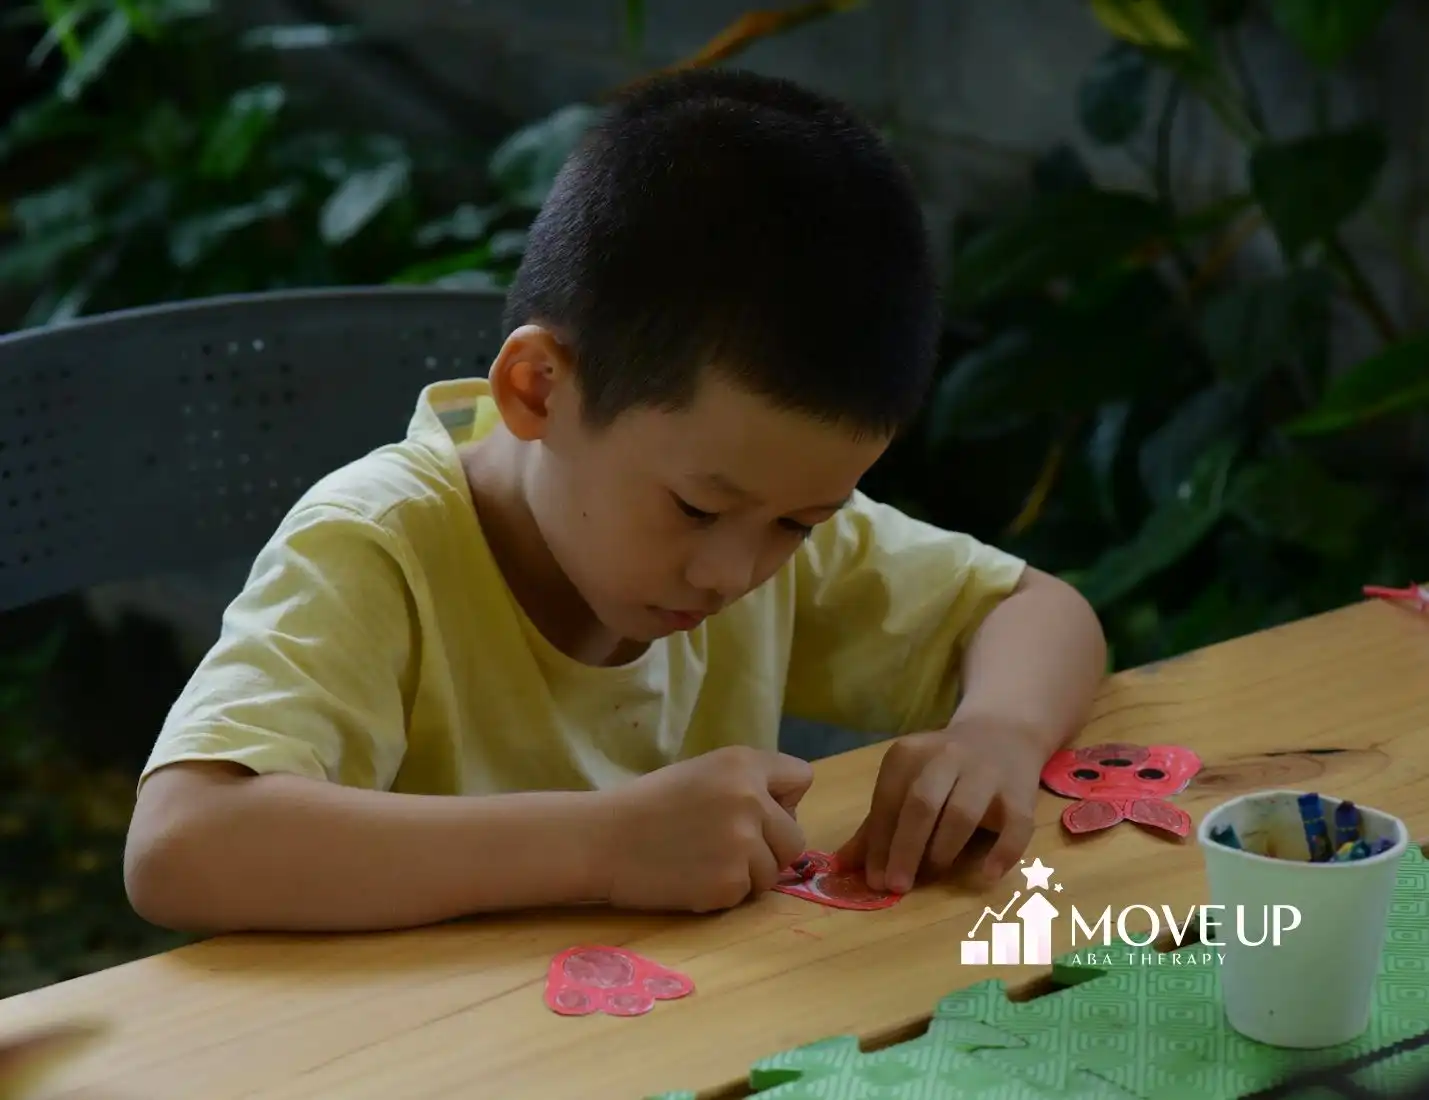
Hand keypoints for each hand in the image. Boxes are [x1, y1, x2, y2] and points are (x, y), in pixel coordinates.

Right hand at [602, 746, 811, 911]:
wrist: (602, 839)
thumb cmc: (649, 804)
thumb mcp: (704, 773)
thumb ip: (749, 784)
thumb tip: (787, 814)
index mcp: (744, 764)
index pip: (801, 779)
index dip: (782, 801)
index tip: (756, 811)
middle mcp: (752, 799)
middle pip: (795, 837)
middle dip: (770, 847)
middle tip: (728, 847)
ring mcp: (743, 843)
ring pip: (772, 871)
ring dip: (746, 874)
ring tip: (702, 861)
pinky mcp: (730, 882)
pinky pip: (746, 894)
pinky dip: (724, 893)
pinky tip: (692, 877)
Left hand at [835, 718, 1044, 893]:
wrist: (1002, 733)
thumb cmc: (943, 769)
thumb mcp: (906, 783)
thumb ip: (876, 824)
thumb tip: (841, 866)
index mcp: (908, 755)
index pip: (888, 802)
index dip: (878, 844)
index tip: (873, 880)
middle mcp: (946, 757)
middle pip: (921, 805)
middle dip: (905, 848)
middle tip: (897, 886)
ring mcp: (986, 773)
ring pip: (962, 813)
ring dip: (943, 848)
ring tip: (933, 874)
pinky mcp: (1020, 792)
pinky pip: (1016, 826)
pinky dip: (1002, 852)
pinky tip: (986, 875)